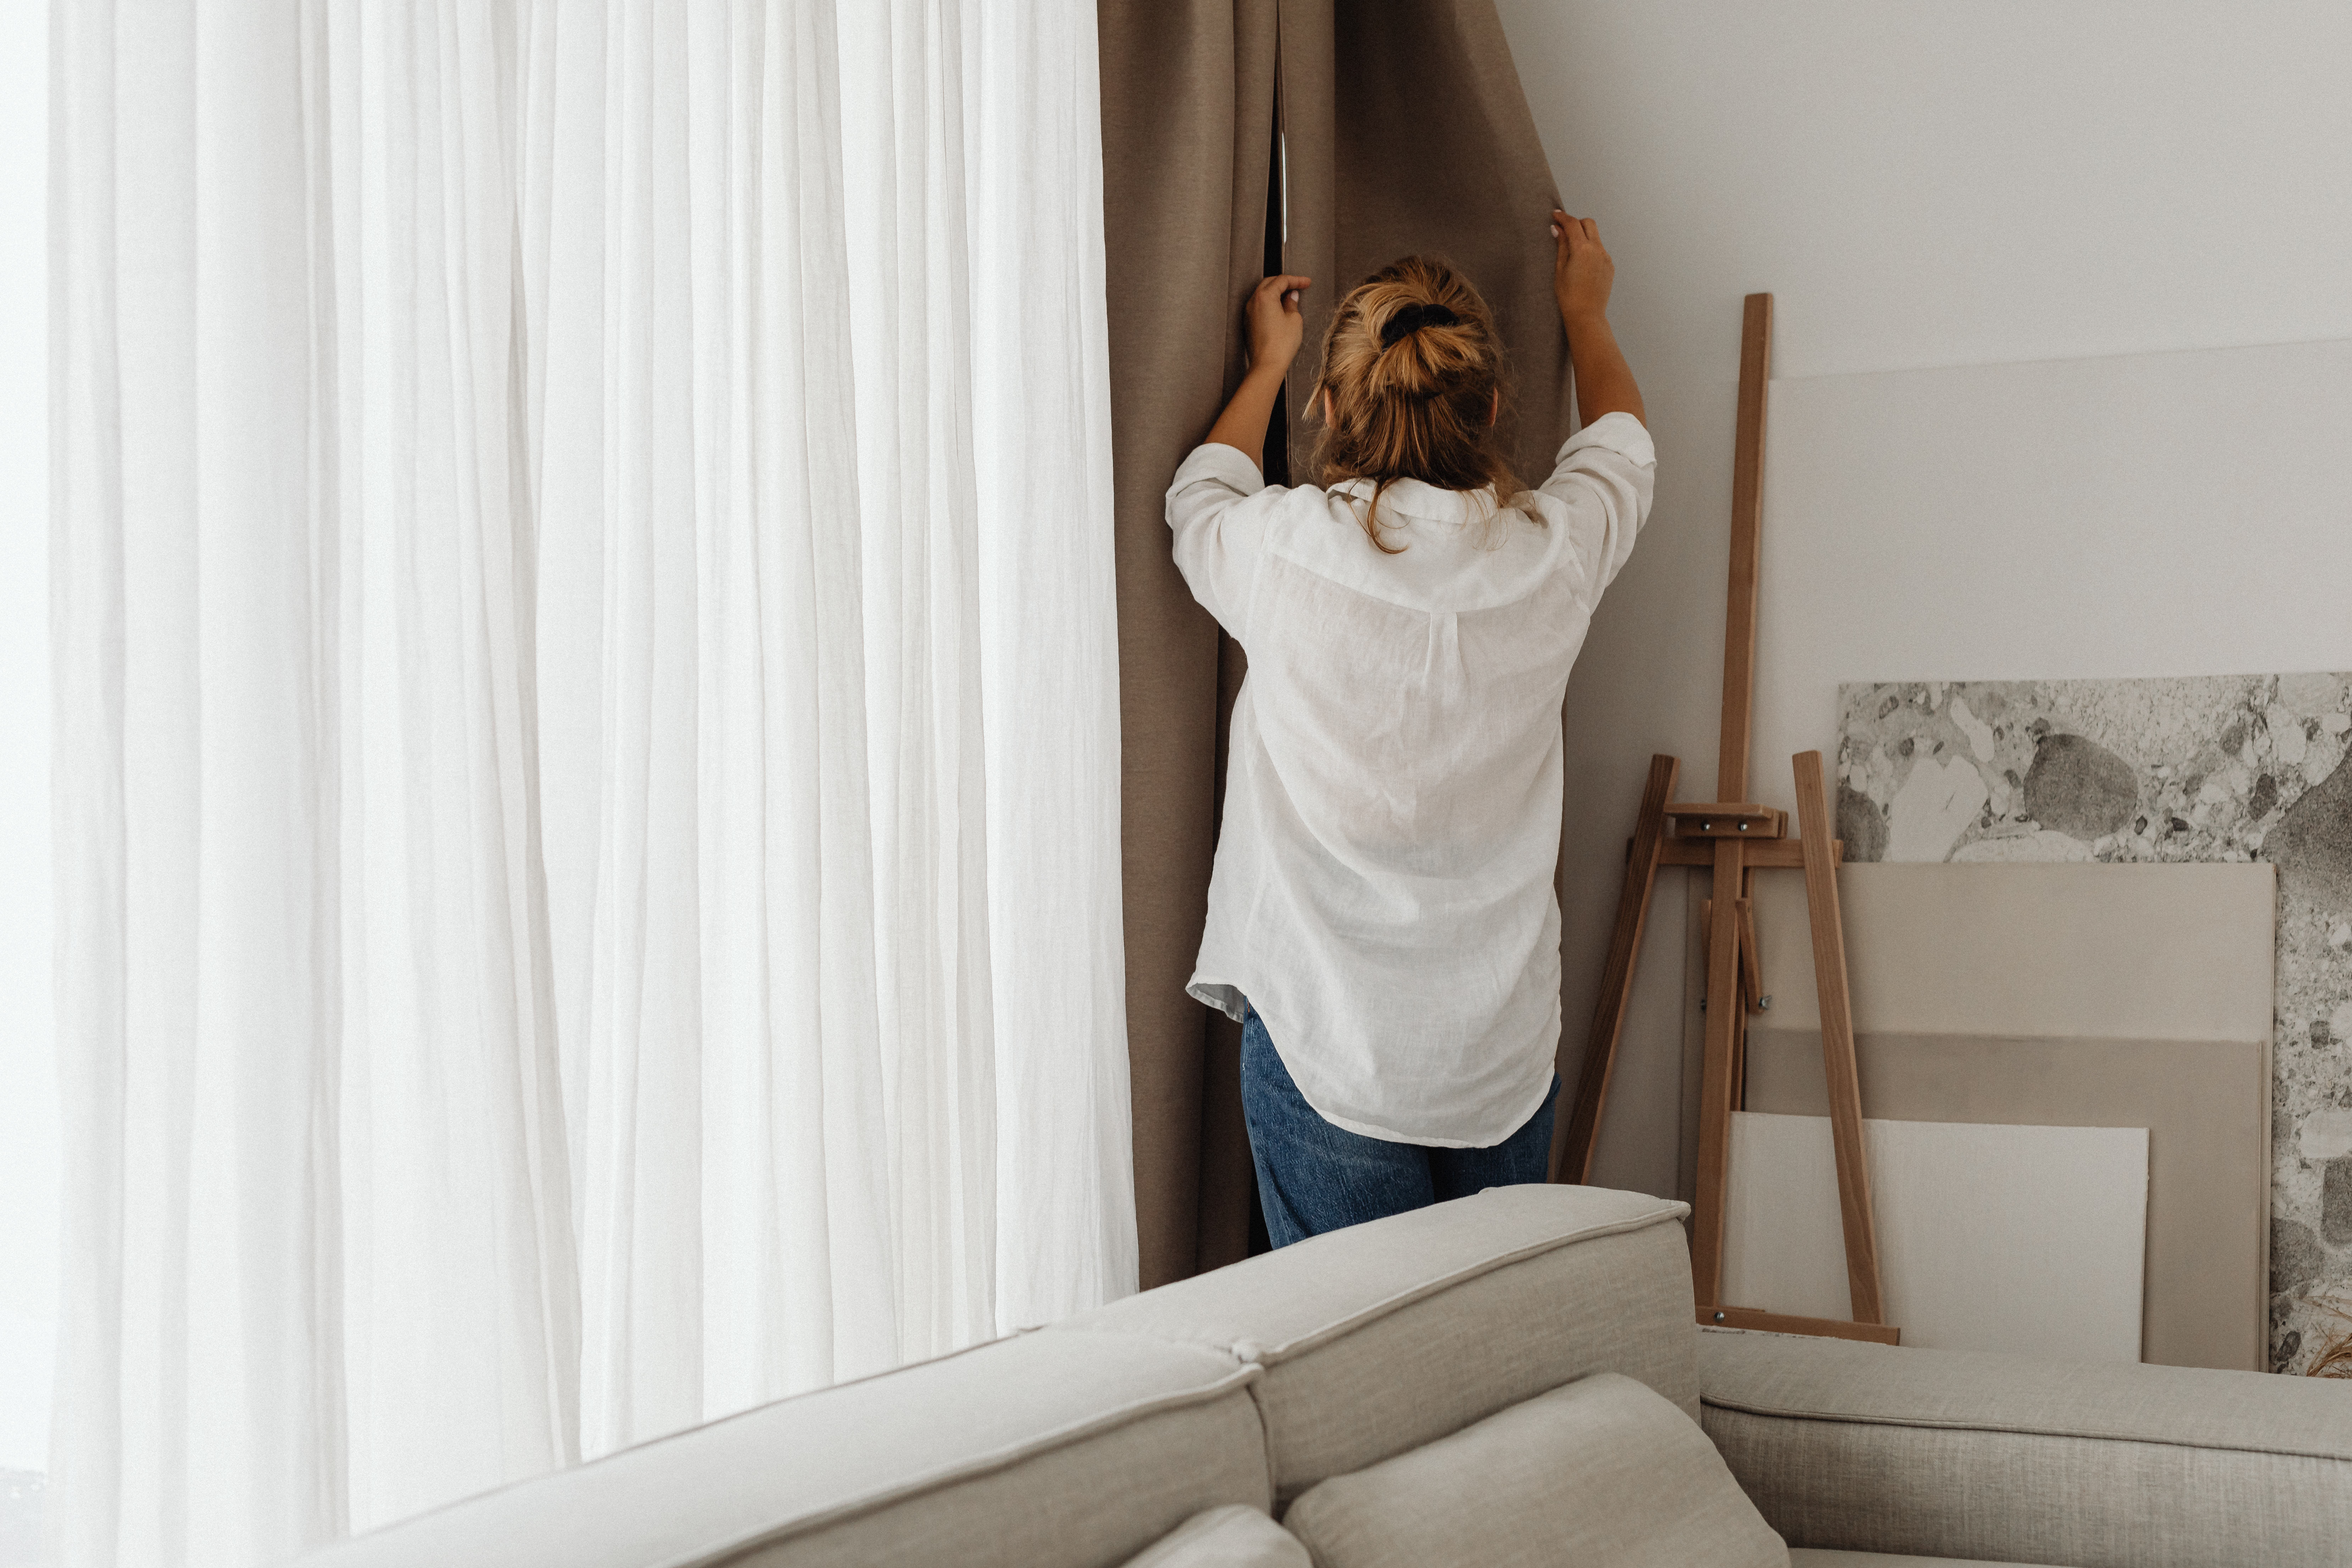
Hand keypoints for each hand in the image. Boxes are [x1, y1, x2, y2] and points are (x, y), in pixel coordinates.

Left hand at [1245, 273, 1311, 373]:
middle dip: (1285, 282)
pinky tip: (1279, 308)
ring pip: (1262, 293)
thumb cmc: (1280, 344)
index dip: (1296, 280)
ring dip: (1276, 292)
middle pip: (1269, 283)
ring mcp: (1248, 312)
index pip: (1282, 280)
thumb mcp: (1294, 319)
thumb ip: (1292, 303)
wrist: (1267, 365)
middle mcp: (1253, 301)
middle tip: (1298, 286)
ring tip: (1290, 297)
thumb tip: (1291, 297)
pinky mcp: (1248, 322)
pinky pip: (1259, 305)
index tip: (1306, 283)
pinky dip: (1269, 302)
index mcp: (1265, 296)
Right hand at [1550, 209, 1612, 325]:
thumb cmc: (1568, 296)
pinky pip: (1600, 250)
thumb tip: (1557, 229)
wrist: (1586, 315)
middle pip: (1589, 223)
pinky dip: (1590, 250)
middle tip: (1564, 231)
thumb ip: (1561, 246)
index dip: (1563, 217)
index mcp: (1583, 249)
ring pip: (1595, 237)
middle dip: (1576, 223)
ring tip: (1572, 251)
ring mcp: (1606, 257)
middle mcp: (1597, 249)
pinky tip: (1582, 264)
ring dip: (1584, 237)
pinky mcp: (1609, 266)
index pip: (1573, 224)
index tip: (1555, 215)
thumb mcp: (1560, 269)